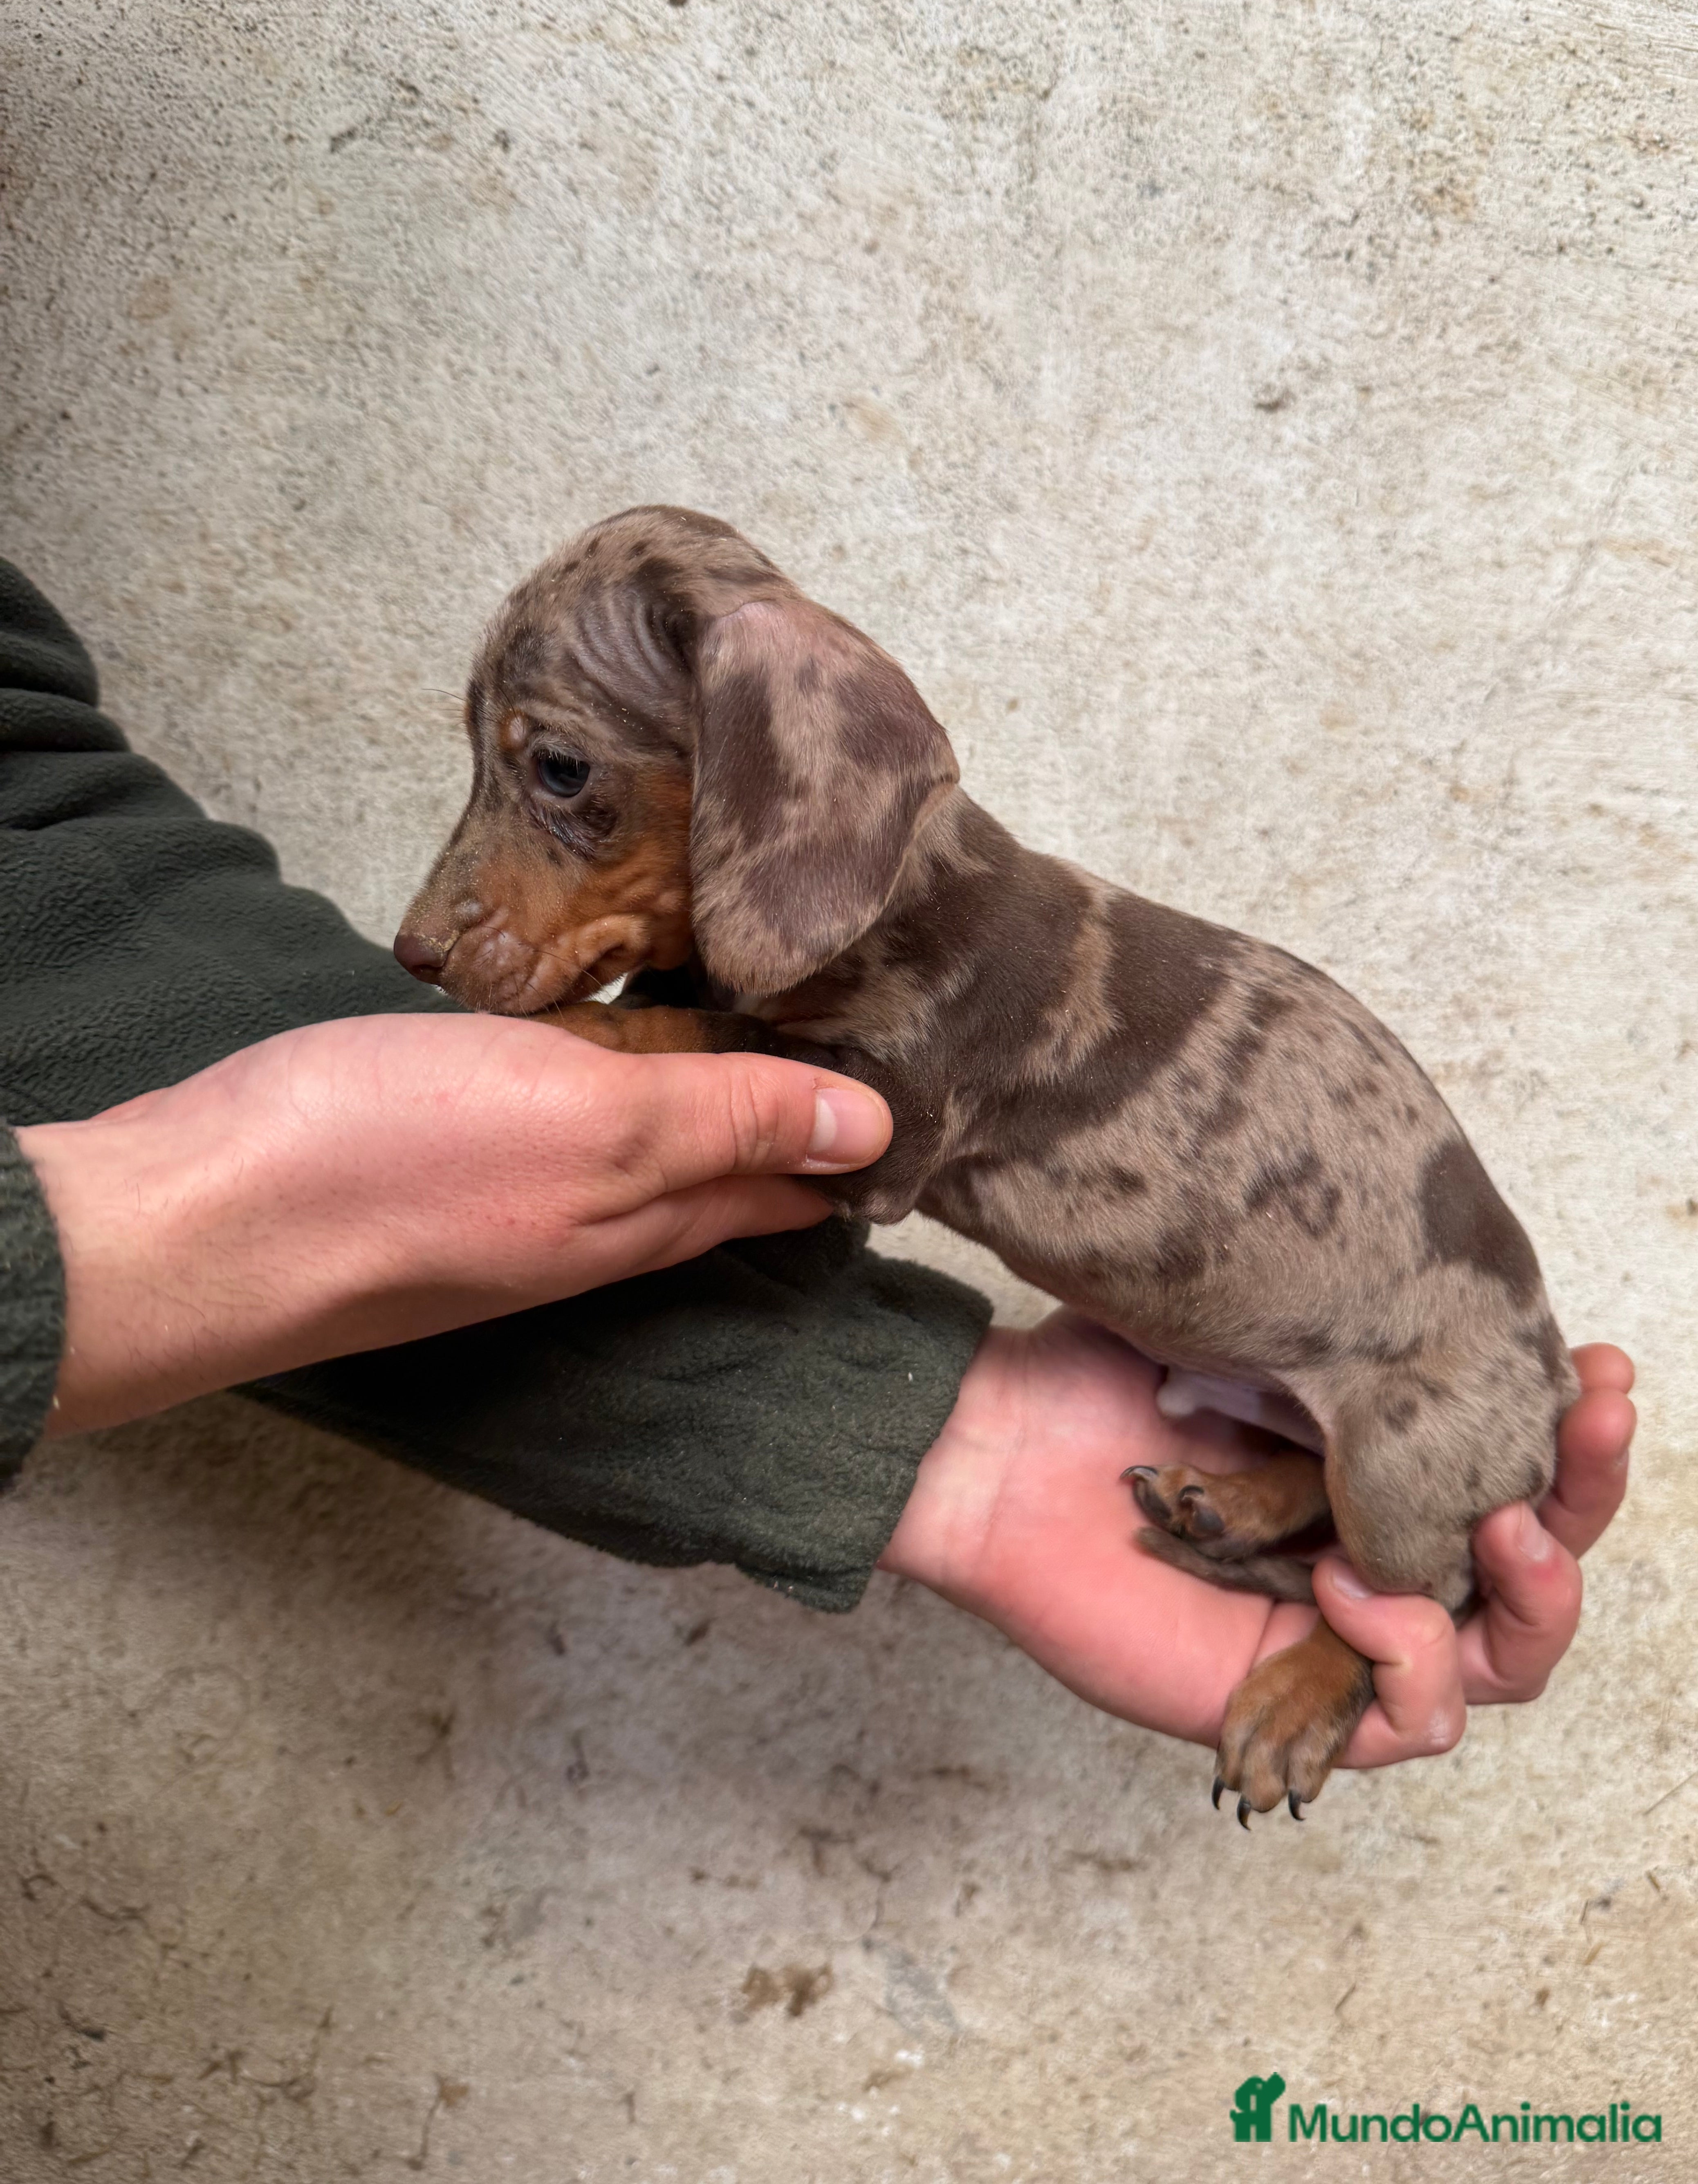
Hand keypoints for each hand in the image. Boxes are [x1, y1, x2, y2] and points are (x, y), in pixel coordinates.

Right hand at [21, 1013, 890, 1432]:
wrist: (200, 1223)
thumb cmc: (389, 1165)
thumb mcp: (589, 1122)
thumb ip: (723, 1118)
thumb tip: (872, 1131)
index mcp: (640, 1212)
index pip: (783, 1186)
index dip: (853, 1148)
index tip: (922, 1104)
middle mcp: (586, 1222)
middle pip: (716, 1176)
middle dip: (792, 1127)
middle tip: (855, 1069)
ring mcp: (508, 1201)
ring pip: (635, 1155)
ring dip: (699, 1107)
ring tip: (752, 1049)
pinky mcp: (434, 1163)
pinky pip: (553, 1130)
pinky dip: (601, 1094)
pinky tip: (596, 1061)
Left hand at [880, 1313, 1633, 1774]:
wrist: (996, 1451)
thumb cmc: (1103, 1384)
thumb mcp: (1253, 1331)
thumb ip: (1352, 1341)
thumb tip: (1471, 1321)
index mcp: (1378, 1473)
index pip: (1518, 1471)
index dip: (1577, 1429)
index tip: (1601, 1364)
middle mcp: (1376, 1554)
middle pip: (1533, 1568)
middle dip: (1583, 1498)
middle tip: (1590, 1425)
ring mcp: (1341, 1635)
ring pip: (1503, 1657)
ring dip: (1534, 1593)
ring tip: (1507, 1526)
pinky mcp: (1297, 1702)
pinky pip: (1419, 1718)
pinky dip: (1415, 1652)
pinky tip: (1358, 1584)